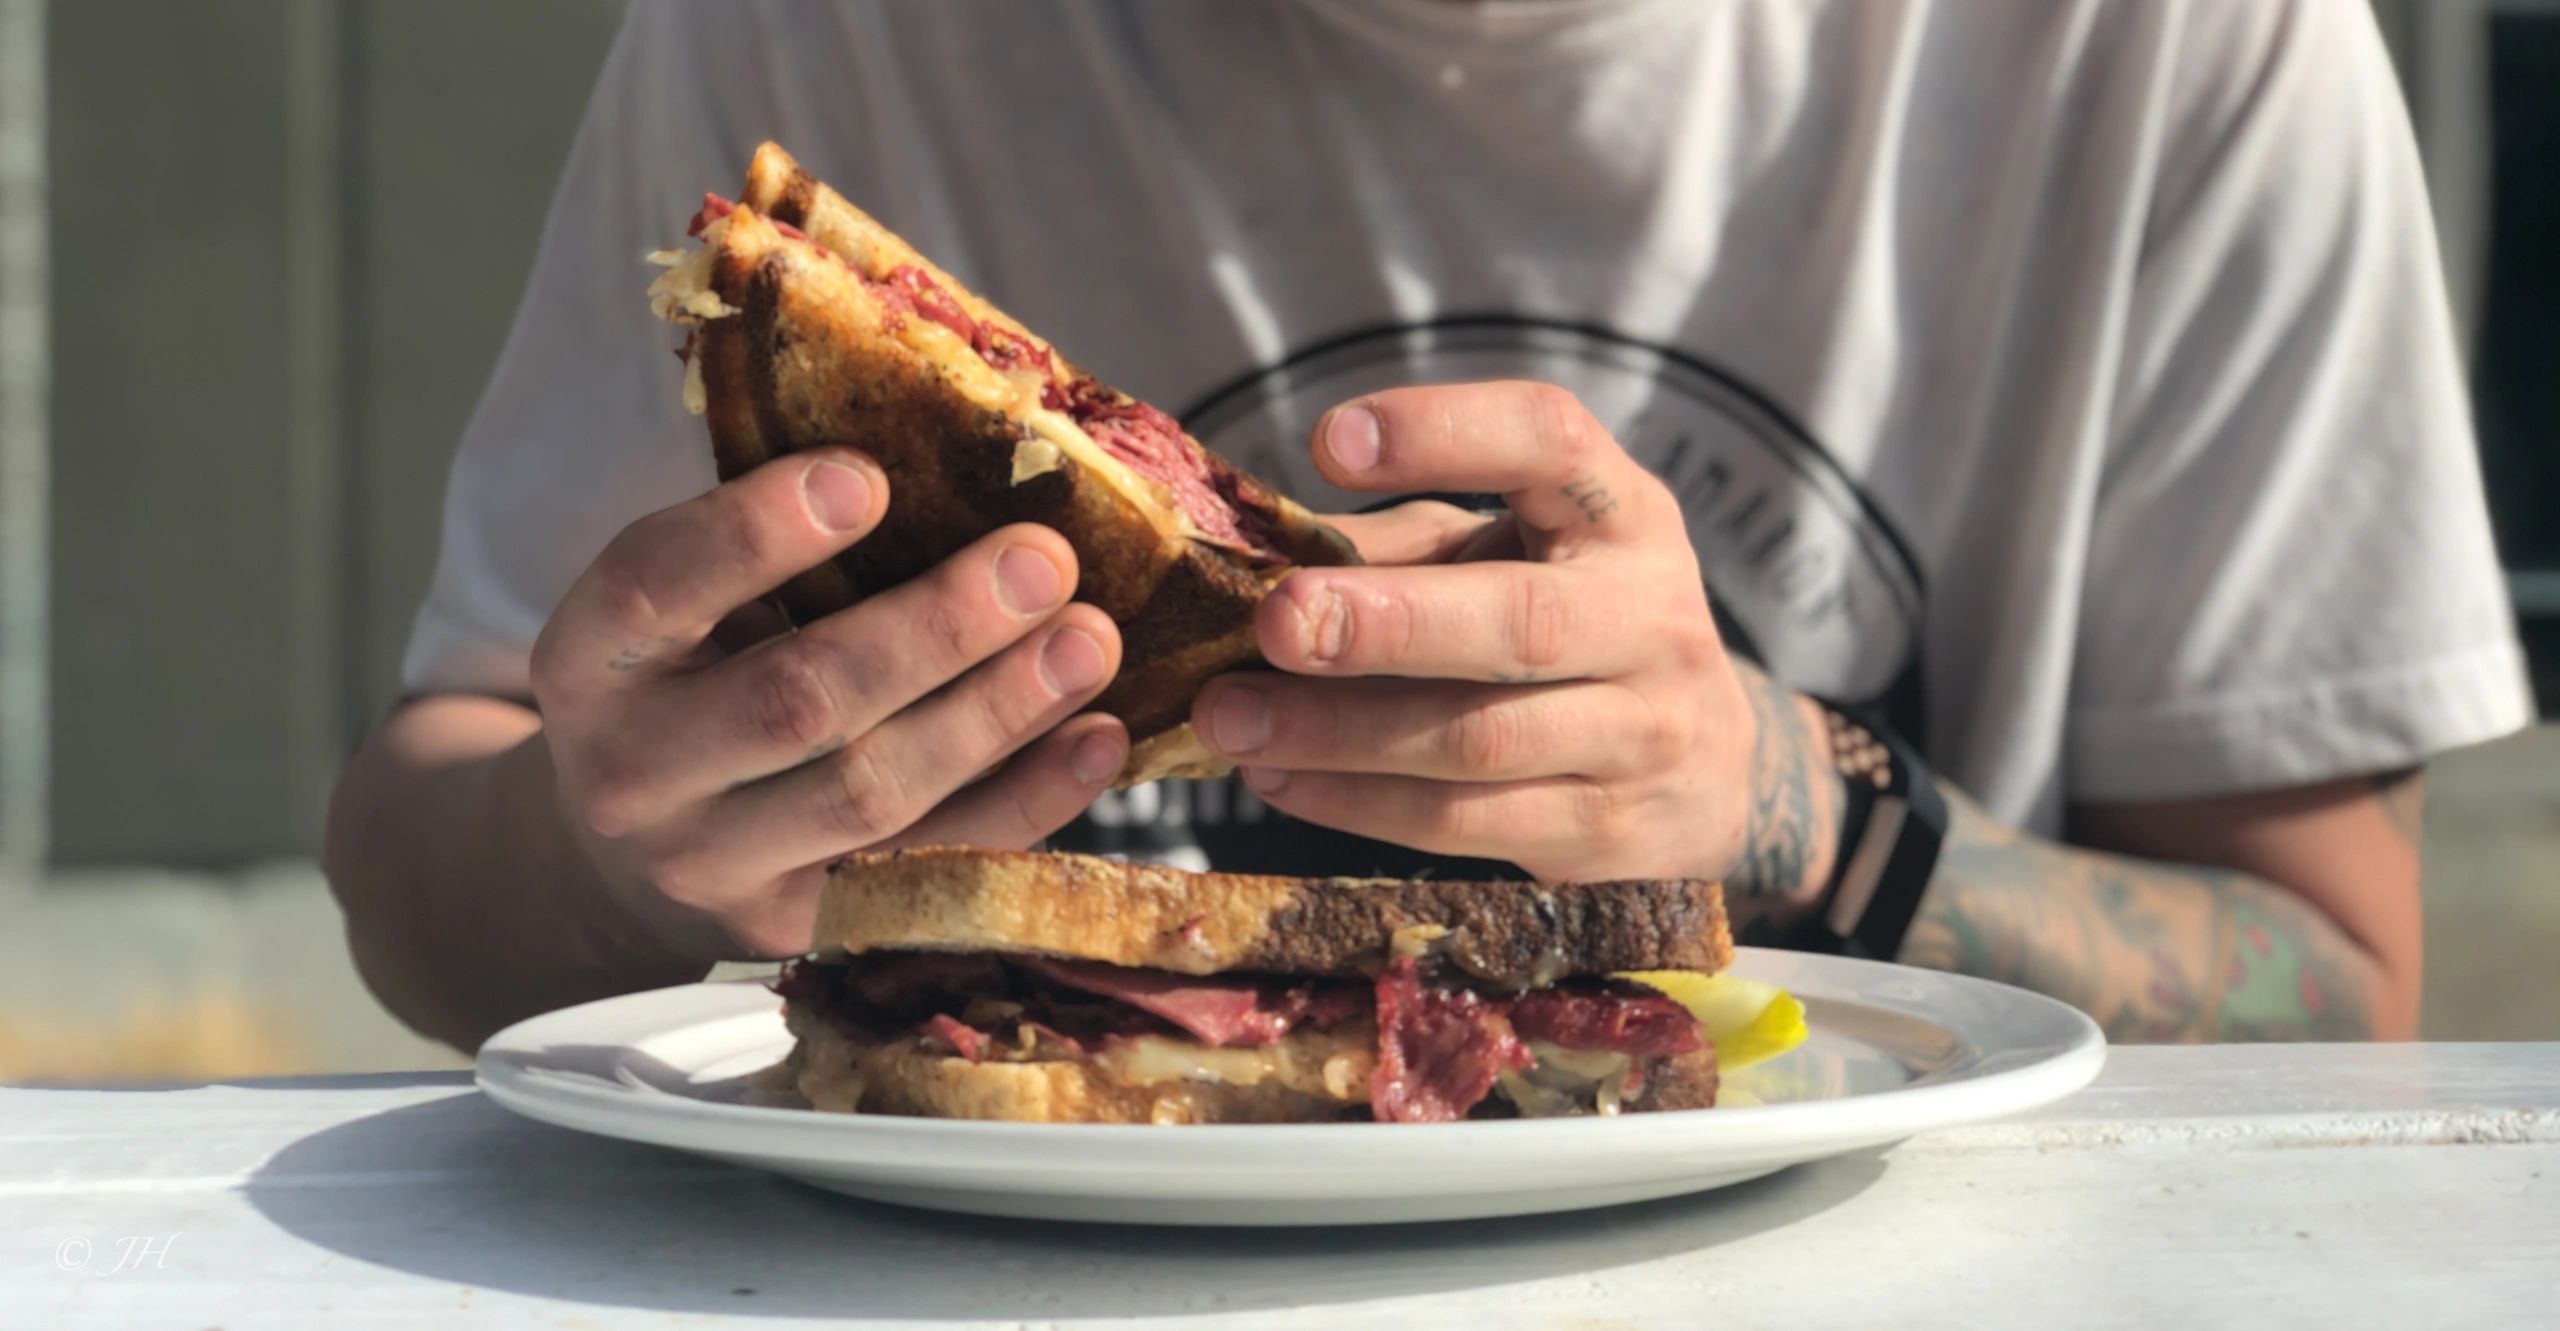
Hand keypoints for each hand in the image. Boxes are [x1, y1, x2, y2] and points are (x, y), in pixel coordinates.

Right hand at [529, 447, 1126, 957]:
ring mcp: (717, 869)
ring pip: (872, 794)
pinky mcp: (802, 931)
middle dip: (935, 628)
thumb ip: (773, 548)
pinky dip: (1028, 801)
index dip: (758, 530)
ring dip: (997, 713)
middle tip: (1041, 561)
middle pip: (797, 702)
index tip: (869, 477)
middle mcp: (635, 775)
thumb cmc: (691, 680)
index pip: (656, 585)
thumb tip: (950, 458)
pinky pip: (932, 866)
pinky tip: (1096, 737)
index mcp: (589, 662)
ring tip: (1088, 642)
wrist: (631, 854)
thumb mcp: (684, 608)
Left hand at [1191, 382, 1834, 897]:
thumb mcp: (1503, 556)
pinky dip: (1356, 803)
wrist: (1708, 771)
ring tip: (1231, 719)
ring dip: (1340, 733)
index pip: (1547, 442)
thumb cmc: (1562, 625)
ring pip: (1480, 738)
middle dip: (1388, 624)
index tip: (1328, 440)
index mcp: (1619, 513)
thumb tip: (1242, 551)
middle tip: (1275, 621)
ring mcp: (1642, 733)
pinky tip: (1278, 779)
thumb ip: (1394, 546)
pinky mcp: (1607, 832)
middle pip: (1522, 622)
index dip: (1443, 433)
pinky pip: (1466, 822)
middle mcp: (1651, 615)